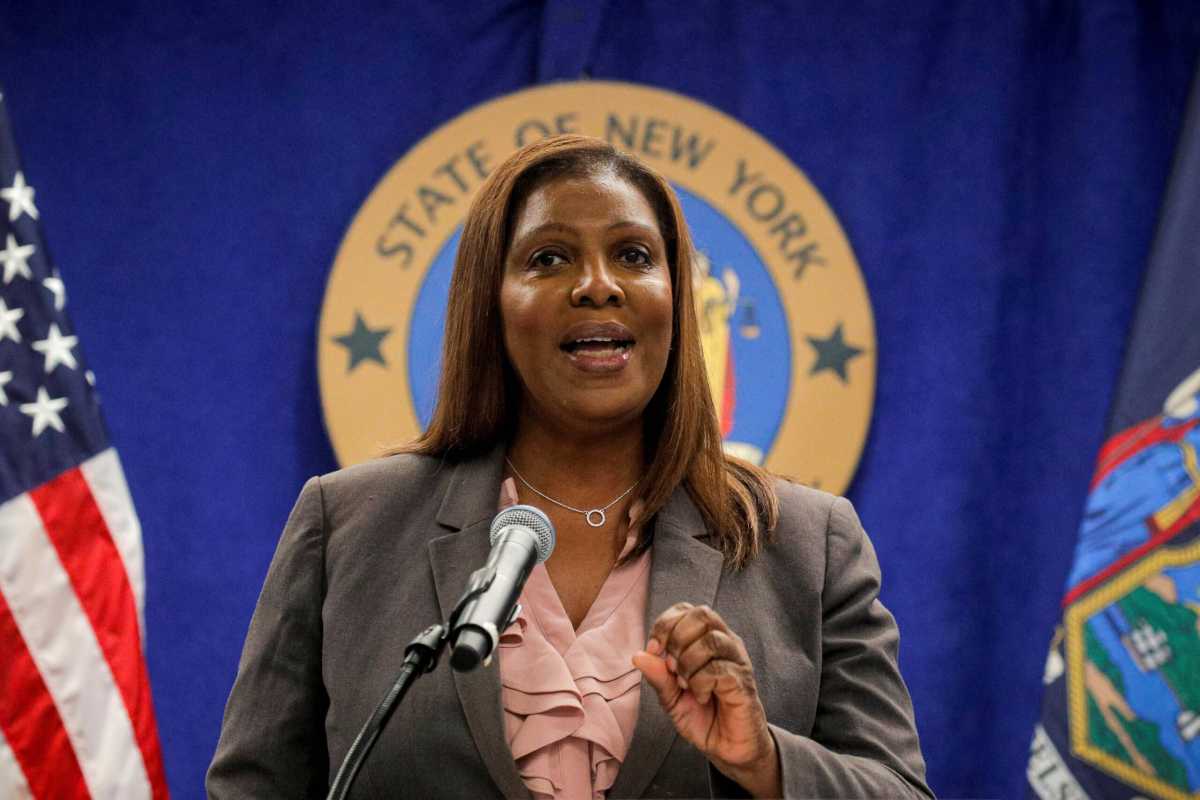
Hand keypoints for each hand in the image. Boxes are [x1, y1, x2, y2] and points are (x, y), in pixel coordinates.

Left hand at [631, 603, 780, 797]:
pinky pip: (719, 670)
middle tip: (671, 666)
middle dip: (677, 638)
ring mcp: (737, 661)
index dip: (666, 624)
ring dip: (688, 663)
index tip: (654, 649)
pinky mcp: (743, 682)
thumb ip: (657, 676)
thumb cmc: (702, 716)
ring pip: (711, 641)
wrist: (727, 748)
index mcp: (706, 639)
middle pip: (703, 615)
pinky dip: (701, 683)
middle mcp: (725, 643)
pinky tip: (701, 697)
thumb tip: (638, 655)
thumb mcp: (671, 697)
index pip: (686, 609)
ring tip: (685, 684)